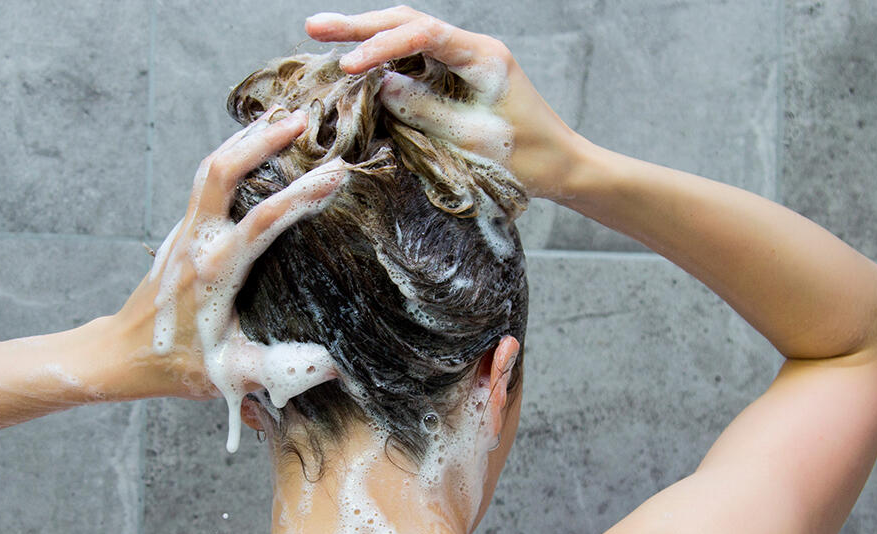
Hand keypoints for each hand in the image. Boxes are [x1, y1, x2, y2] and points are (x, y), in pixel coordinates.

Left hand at [113, 109, 346, 427]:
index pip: (261, 221)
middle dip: (262, 140)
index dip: (300, 194)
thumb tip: (332, 365)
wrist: (120, 356)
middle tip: (301, 119)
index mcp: (214, 272)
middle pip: (222, 170)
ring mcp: (185, 233)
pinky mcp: (181, 233)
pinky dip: (230, 156)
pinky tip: (250, 148)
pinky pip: (206, 181)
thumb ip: (276, 368)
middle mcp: (197, 242)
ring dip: (244, 139)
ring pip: (210, 168)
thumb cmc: (174, 365)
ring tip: (280, 117)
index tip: (335, 172)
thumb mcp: (227, 373)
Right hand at [306, 6, 587, 199]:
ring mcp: (462, 62)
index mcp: (483, 56)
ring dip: (366, 36)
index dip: (380, 46)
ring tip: (321, 36)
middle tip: (315, 27)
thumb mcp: (471, 140)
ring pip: (407, 36)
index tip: (348, 67)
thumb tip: (381, 86)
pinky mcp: (454, 79)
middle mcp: (471, 49)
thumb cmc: (526, 159)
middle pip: (409, 22)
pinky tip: (352, 63)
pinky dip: (381, 60)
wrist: (561, 169)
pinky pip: (412, 60)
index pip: (424, 34)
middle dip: (360, 25)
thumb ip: (425, 110)